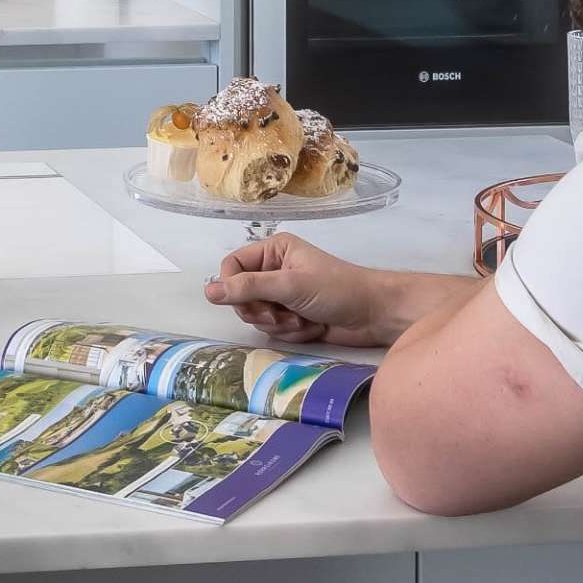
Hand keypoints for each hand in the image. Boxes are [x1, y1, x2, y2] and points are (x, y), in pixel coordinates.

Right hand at [205, 232, 390, 347]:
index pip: (232, 267)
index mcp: (273, 251)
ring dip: (279, 324)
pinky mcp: (293, 317)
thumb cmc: (336, 289)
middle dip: (261, 311)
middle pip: (242, 296)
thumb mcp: (290, 284)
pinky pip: (275, 330)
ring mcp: (284, 296)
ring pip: (258, 316)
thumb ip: (248, 287)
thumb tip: (208, 292)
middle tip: (280, 314)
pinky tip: (312, 327)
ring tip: (302, 320)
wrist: (374, 315)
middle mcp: (275, 270)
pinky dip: (291, 332)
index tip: (246, 302)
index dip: (233, 287)